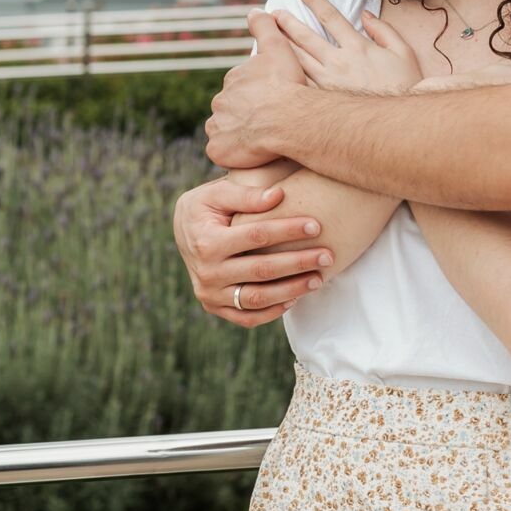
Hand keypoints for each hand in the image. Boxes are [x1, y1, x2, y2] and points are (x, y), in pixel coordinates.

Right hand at [173, 176, 330, 327]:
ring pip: (257, 299)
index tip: (316, 226)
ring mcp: (209, 294)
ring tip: (319, 279)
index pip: (255, 236)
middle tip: (328, 256)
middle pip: (261, 270)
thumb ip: (246, 194)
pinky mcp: (215, 307)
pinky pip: (248, 317)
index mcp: (207, 241)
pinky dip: (273, 311)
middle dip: (298, 263)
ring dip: (292, 290)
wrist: (183, 231)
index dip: (287, 231)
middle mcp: (206, 272)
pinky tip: (296, 297)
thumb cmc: (206, 206)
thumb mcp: (217, 193)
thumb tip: (278, 196)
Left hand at [205, 14, 308, 167]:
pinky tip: (247, 154)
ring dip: (236, 133)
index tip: (270, 99)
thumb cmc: (285, 84)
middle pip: (231, 108)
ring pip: (224, 130)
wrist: (286, 118)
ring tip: (258, 139)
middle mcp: (220, 102)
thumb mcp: (277, 47)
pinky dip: (230, 153)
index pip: (240, 86)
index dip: (256, 93)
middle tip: (266, 121)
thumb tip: (254, 10)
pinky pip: (221, 152)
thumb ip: (264, 27)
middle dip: (244, 114)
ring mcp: (217, 128)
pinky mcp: (218, 150)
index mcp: (232, 79)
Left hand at [272, 0, 423, 93]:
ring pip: (297, 60)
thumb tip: (365, 15)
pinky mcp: (323, 102)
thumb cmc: (406, 87)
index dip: (314, 0)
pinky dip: (285, 75)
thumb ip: (384, 30)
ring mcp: (328, 84)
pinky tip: (274, 71)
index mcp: (357, 47)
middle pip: (305, 37)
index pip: (331, 16)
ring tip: (268, 37)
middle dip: (287, 22)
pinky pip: (299, 84)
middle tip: (274, 12)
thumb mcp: (403, 52)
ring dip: (281, 46)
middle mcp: (338, 62)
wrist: (400, 123)